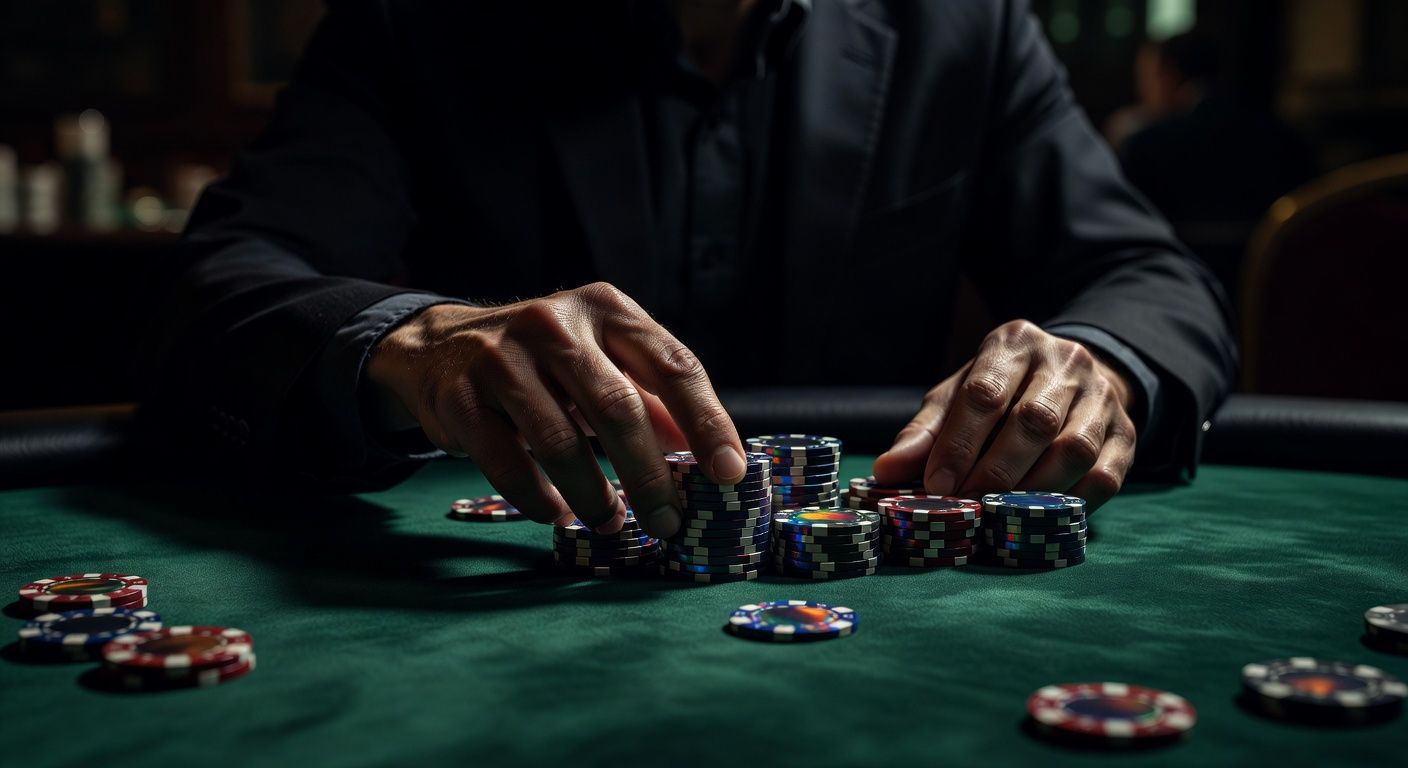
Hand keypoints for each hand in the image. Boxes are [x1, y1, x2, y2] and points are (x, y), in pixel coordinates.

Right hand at [365, 282, 746, 537]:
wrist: (439, 347)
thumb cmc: (543, 362)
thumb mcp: (603, 362)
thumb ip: (655, 401)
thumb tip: (713, 456)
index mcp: (606, 309)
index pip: (672, 365)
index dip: (707, 422)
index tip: (730, 473)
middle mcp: (555, 323)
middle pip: (618, 408)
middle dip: (649, 476)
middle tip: (667, 522)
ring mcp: (501, 356)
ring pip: (559, 441)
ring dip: (594, 495)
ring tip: (611, 524)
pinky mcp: (459, 395)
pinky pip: (505, 461)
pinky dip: (537, 498)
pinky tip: (557, 515)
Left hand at [872, 320, 1136, 510]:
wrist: (1070, 377)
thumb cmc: (1000, 391)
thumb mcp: (957, 397)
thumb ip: (924, 433)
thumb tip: (887, 470)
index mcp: (1014, 343)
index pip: (984, 393)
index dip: (958, 444)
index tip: (936, 485)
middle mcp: (1064, 361)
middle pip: (1033, 422)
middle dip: (994, 472)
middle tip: (966, 507)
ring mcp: (1102, 395)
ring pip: (1072, 449)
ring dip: (1032, 491)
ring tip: (1000, 516)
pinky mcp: (1127, 432)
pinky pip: (1105, 474)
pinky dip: (1073, 503)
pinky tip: (1042, 517)